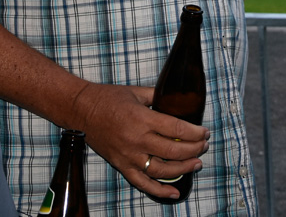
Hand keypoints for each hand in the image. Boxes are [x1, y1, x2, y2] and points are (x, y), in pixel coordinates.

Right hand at [71, 82, 209, 199]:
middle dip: (194, 149)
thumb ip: (158, 96)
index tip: (205, 132)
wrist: (80, 110)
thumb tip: (178, 99)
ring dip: (183, 169)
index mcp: (142, 119)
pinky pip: (143, 183)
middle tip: (204, 145)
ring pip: (162, 170)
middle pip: (173, 151)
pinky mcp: (121, 166)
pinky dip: (160, 191)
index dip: (195, 132)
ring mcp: (129, 156)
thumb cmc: (107, 98)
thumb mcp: (136, 92)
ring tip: (196, 163)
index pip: (176, 129)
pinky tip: (174, 192)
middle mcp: (137, 140)